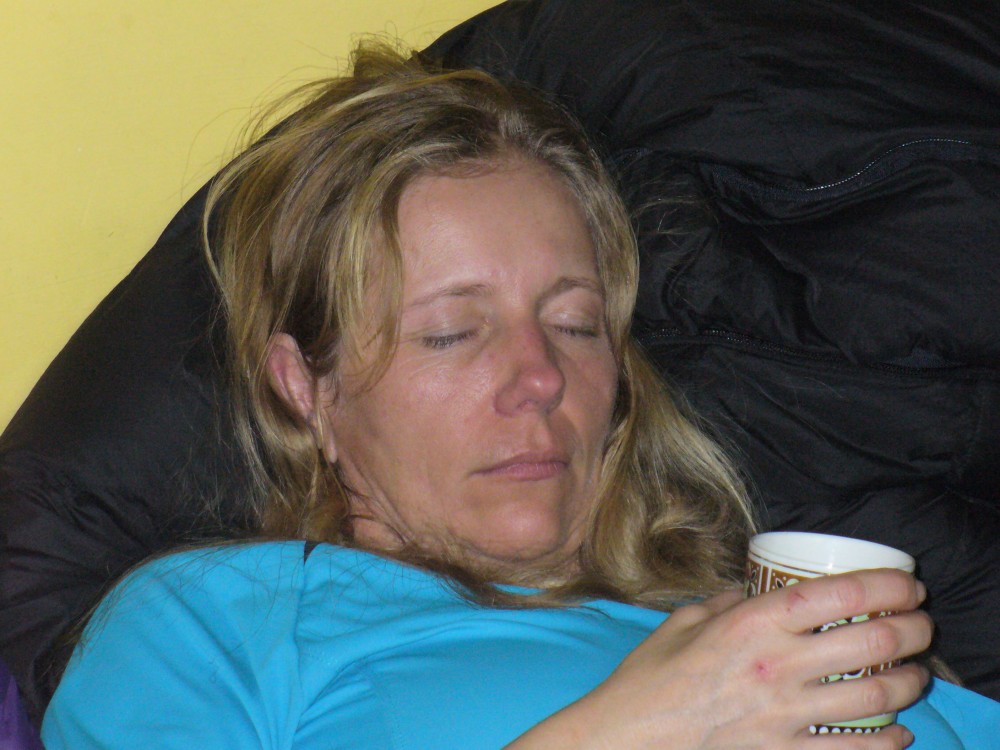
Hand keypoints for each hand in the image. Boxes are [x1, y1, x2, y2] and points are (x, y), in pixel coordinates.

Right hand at [510, 569, 931, 748]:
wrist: (631, 738)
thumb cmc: (649, 678)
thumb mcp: (683, 621)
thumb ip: (723, 601)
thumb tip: (749, 588)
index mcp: (752, 623)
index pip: (837, 596)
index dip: (885, 586)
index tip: (907, 583)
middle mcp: (777, 665)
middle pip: (869, 643)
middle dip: (912, 630)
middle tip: (922, 624)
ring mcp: (784, 714)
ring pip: (873, 697)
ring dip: (908, 683)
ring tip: (917, 672)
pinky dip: (886, 743)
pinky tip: (897, 733)